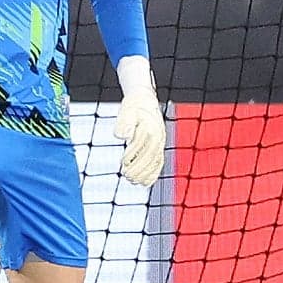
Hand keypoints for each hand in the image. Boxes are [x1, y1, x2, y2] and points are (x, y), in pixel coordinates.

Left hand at [114, 56, 164, 186]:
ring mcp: (160, 142)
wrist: (145, 99)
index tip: (123, 162)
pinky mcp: (158, 147)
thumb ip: (124, 123)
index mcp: (149, 127)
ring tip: (133, 181)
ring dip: (145, 173)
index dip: (132, 154)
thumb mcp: (126, 110)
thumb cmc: (133, 105)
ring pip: (155, 161)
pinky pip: (158, 163)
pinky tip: (144, 183)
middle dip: (138, 168)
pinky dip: (153, 174)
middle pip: (149, 156)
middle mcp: (158, 136)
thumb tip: (122, 136)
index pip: (141, 144)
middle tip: (126, 176)